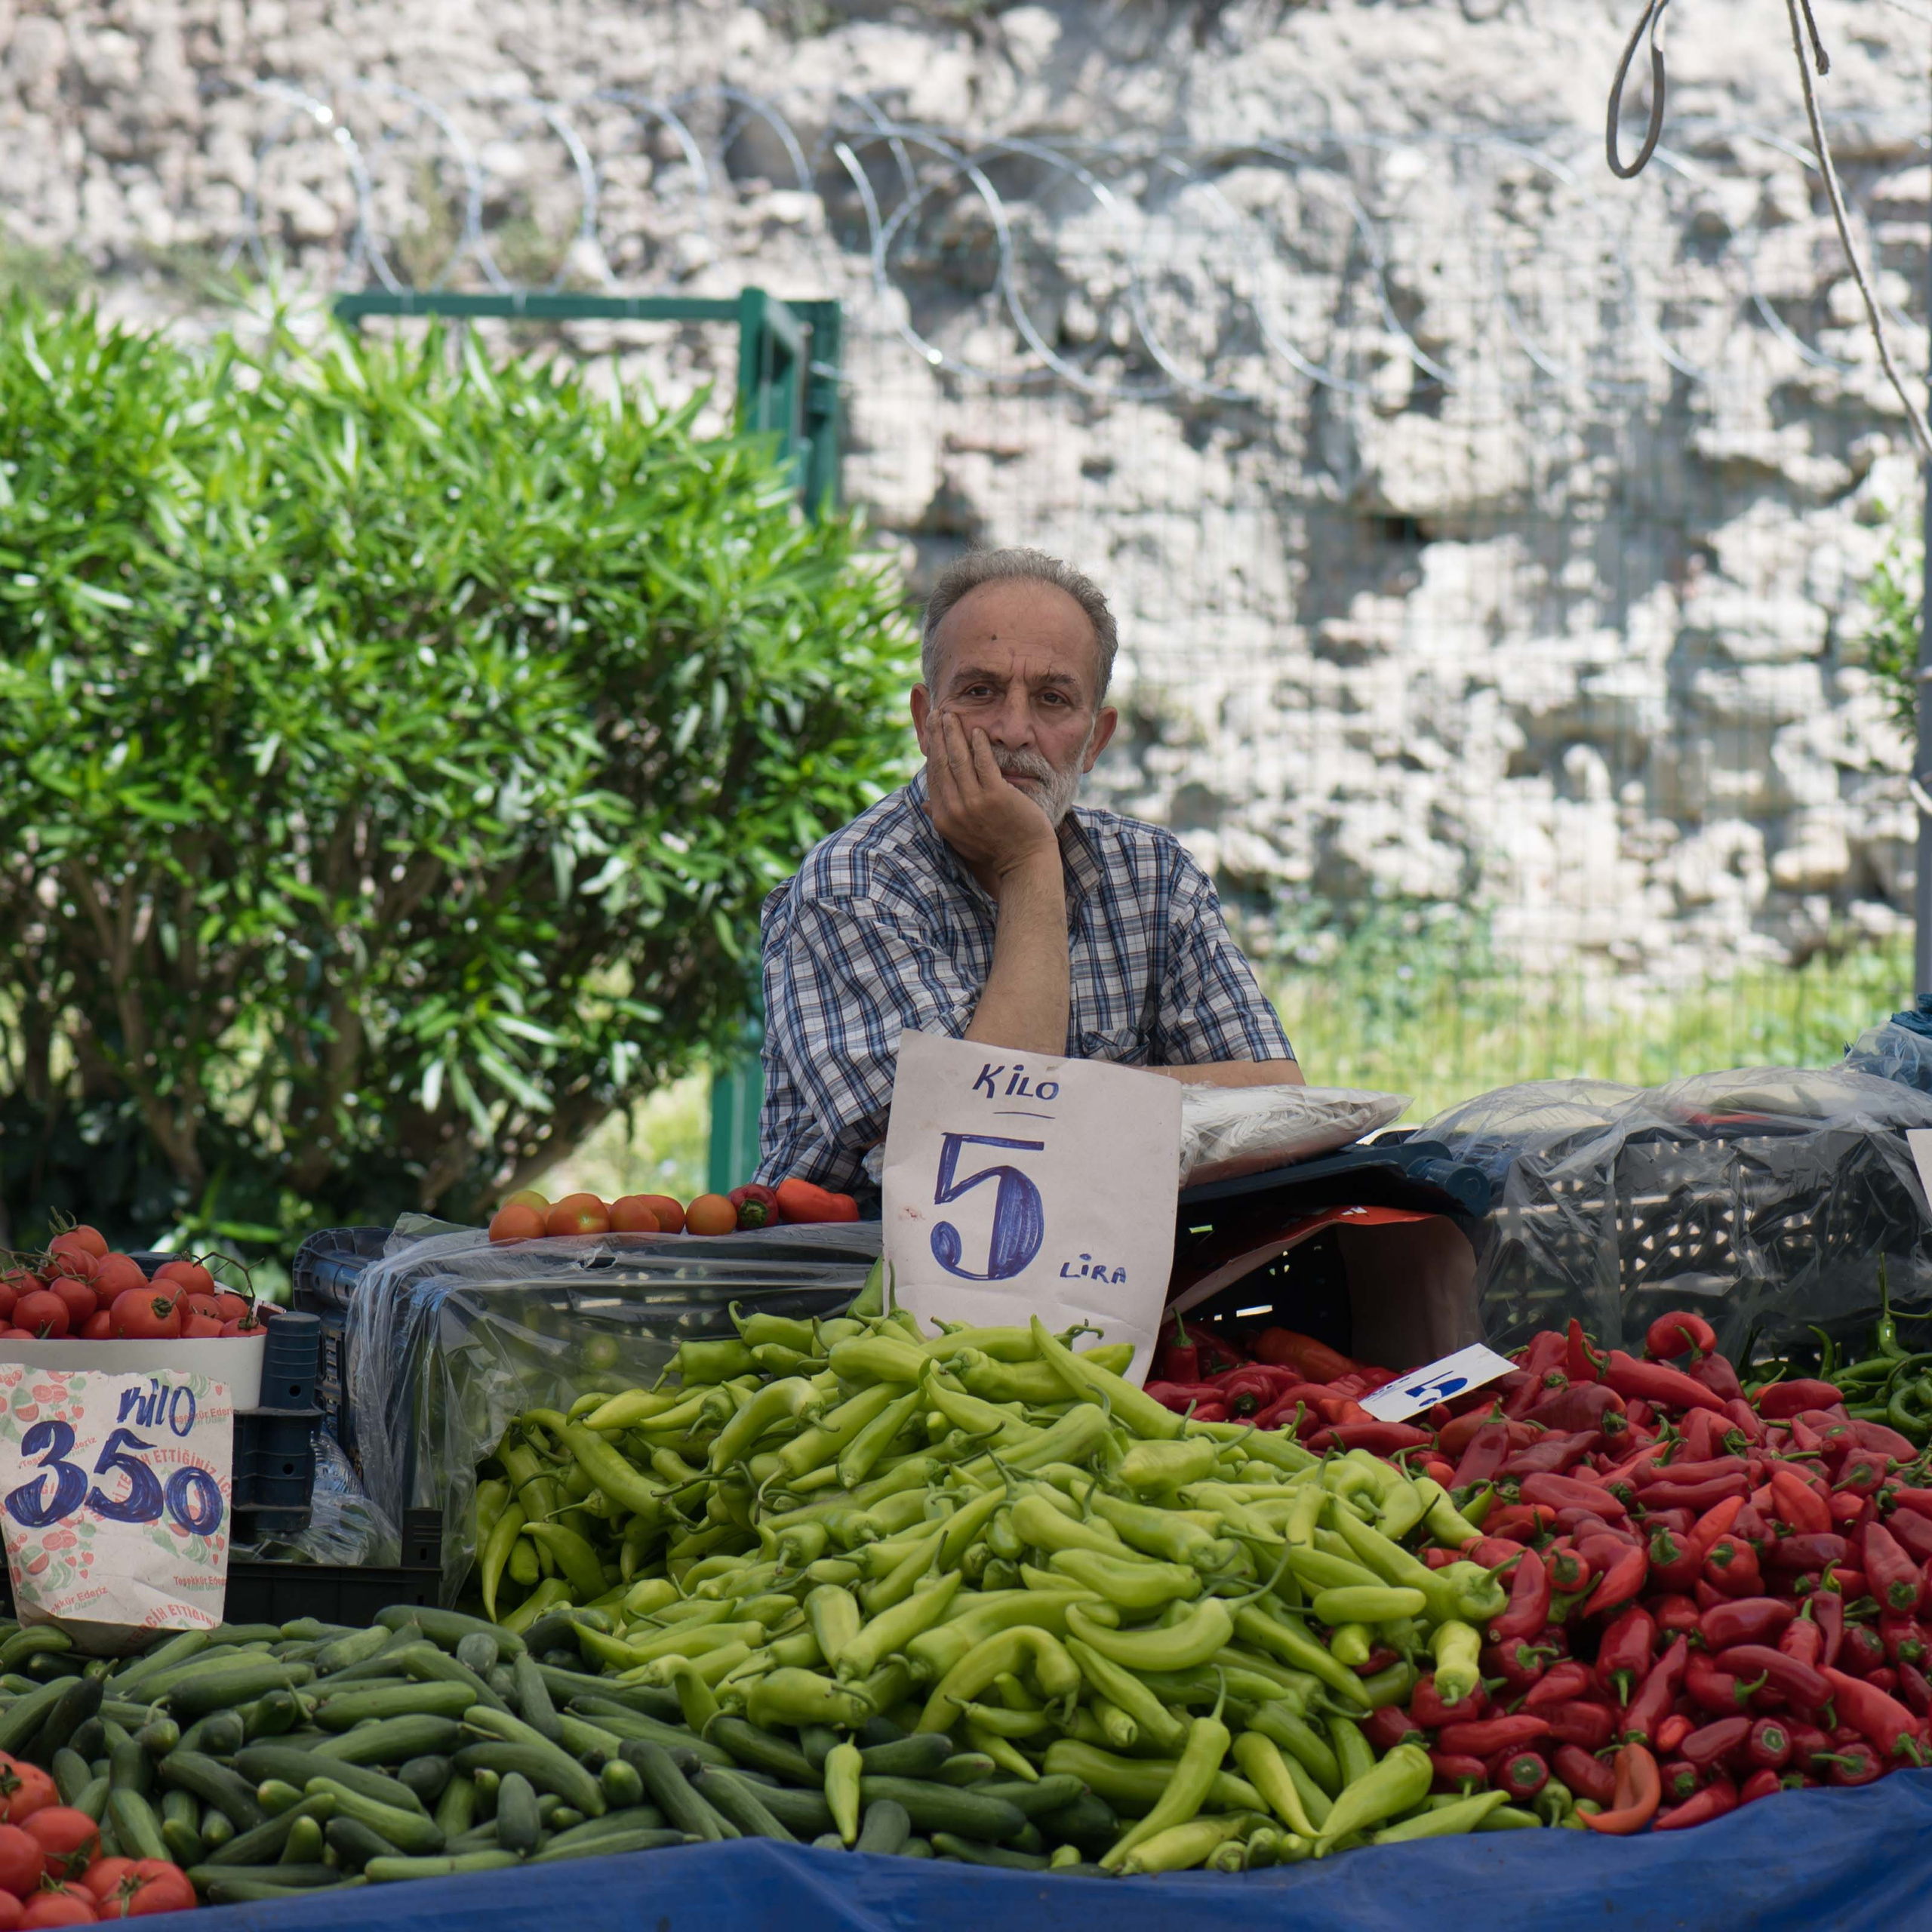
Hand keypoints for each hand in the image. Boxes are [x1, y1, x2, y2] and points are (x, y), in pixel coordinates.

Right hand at [922, 712, 1058, 887]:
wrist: (1024, 861)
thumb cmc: (995, 849)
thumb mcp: (961, 838)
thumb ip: (943, 818)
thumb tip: (925, 804)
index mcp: (943, 818)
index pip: (933, 776)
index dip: (931, 750)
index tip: (931, 731)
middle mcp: (954, 810)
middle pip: (942, 763)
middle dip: (938, 735)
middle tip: (937, 713)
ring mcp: (974, 803)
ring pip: (959, 759)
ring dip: (953, 733)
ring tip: (951, 715)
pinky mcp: (996, 796)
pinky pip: (984, 763)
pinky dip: (979, 745)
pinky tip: (977, 731)